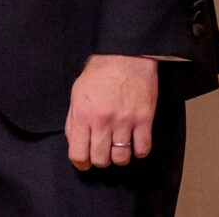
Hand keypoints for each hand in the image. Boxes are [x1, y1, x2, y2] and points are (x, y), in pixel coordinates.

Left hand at [64, 54, 156, 170]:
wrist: (125, 55)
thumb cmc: (100, 72)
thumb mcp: (77, 93)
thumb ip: (73, 120)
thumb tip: (74, 143)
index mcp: (83, 113)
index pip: (78, 154)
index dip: (81, 163)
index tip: (84, 162)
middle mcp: (103, 120)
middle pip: (101, 160)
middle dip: (100, 159)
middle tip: (102, 150)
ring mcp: (125, 120)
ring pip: (121, 159)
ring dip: (119, 156)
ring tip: (117, 145)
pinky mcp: (145, 119)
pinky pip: (142, 150)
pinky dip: (138, 151)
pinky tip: (133, 141)